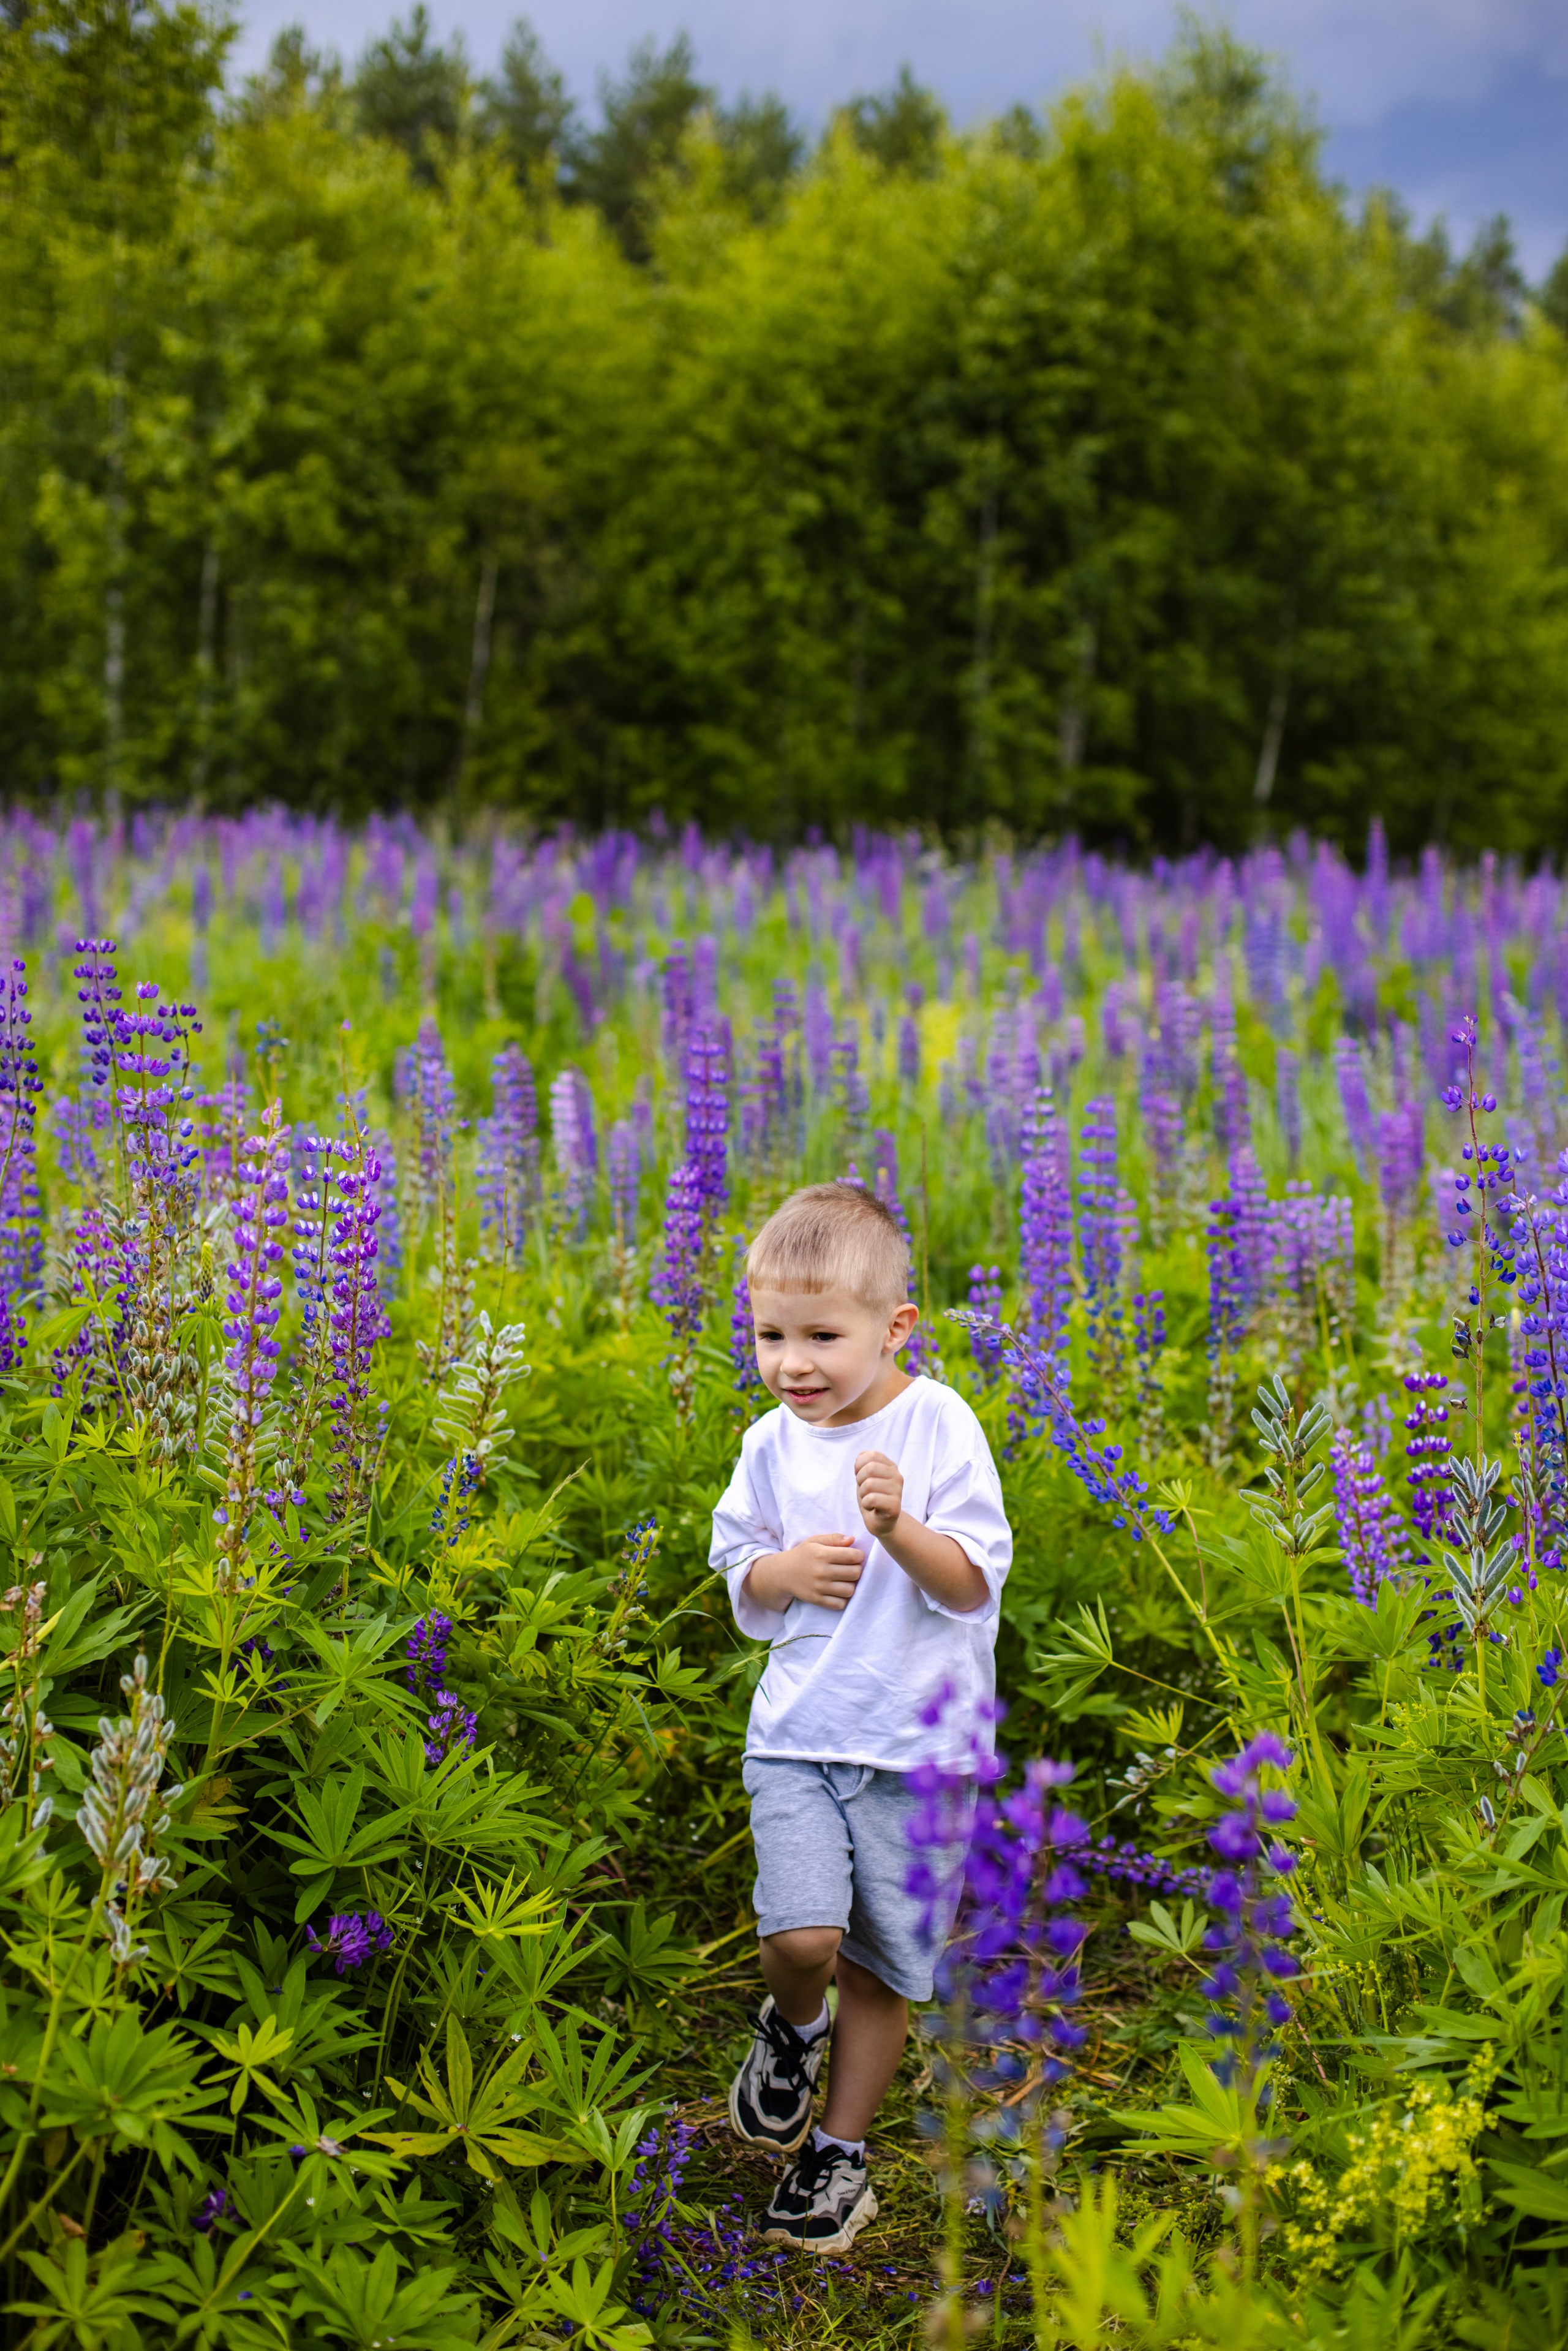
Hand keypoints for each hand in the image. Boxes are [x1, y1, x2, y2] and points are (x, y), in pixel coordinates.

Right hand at [746, 1532, 865, 1613]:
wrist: (782, 1573)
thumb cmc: (803, 1555)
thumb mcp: (814, 1541)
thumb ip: (834, 1538)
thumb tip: (852, 1539)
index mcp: (822, 1554)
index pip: (853, 1556)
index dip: (859, 1555)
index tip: (855, 1556)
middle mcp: (821, 1572)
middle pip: (855, 1573)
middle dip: (857, 1569)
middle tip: (851, 1567)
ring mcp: (819, 1588)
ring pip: (850, 1590)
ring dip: (851, 1585)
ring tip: (845, 1580)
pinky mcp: (817, 1600)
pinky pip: (840, 1604)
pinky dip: (842, 1599)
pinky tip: (838, 1591)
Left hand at [854, 1449, 902, 1540]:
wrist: (882, 1522)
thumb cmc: (872, 1498)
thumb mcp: (866, 1477)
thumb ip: (865, 1464)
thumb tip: (861, 1456)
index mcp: (891, 1466)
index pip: (871, 1455)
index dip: (859, 1465)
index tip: (860, 1475)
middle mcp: (897, 1476)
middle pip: (870, 1468)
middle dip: (859, 1479)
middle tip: (864, 1490)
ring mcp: (898, 1491)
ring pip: (869, 1484)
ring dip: (862, 1494)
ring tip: (868, 1499)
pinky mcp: (895, 1506)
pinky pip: (872, 1499)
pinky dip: (866, 1504)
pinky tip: (872, 1507)